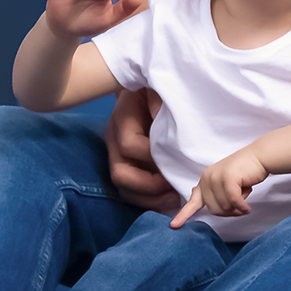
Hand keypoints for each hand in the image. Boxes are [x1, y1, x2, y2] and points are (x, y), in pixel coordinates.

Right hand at [104, 87, 181, 211]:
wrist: (143, 89)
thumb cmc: (154, 89)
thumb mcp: (158, 88)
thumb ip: (161, 101)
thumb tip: (167, 120)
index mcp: (122, 119)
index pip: (130, 145)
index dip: (152, 156)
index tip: (176, 159)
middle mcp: (114, 140)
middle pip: (120, 174)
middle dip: (149, 187)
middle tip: (175, 191)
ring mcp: (117, 155)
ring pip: (124, 188)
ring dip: (150, 200)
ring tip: (175, 201)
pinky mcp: (126, 166)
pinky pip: (132, 190)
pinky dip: (150, 199)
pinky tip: (170, 200)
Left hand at [172, 146, 269, 225]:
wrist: (260, 157)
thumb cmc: (246, 173)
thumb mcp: (226, 184)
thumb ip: (216, 195)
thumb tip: (212, 209)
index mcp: (205, 181)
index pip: (192, 202)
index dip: (183, 215)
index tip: (174, 226)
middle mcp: (207, 178)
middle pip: (214, 210)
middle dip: (229, 212)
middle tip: (241, 206)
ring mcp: (216, 177)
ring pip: (225, 206)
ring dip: (238, 207)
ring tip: (246, 194)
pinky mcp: (228, 178)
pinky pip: (234, 201)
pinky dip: (242, 206)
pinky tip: (248, 207)